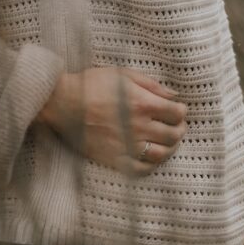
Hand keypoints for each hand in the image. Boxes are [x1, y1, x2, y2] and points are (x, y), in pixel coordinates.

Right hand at [40, 67, 186, 176]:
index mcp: (142, 103)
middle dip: (179, 129)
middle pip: (173, 135)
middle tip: (177, 126)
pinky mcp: (115, 159)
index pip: (176, 113)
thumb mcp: (123, 74)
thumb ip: (151, 85)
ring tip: (168, 142)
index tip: (179, 110)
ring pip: (162, 154)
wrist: (62, 102)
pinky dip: (152, 165)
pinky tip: (151, 156)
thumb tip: (173, 96)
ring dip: (170, 148)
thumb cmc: (91, 84)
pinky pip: (142, 169)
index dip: (181, 111)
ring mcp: (128, 146)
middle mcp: (138, 127)